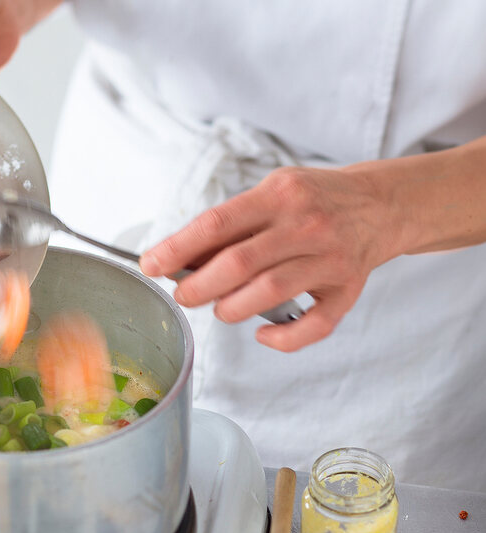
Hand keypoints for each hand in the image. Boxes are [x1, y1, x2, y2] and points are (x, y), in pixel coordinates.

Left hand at [139, 165, 400, 350]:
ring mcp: (330, 259)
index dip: (177, 248)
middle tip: (183, 296)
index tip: (151, 265)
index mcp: (280, 194)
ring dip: (232, 309)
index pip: (217, 223)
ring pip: (270, 293)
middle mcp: (307, 224)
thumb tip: (178, 258)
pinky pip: (314, 326)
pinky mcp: (348, 290)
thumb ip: (231, 226)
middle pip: (239, 263)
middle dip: (199, 286)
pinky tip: (263, 333)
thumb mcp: (272, 194)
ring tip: (220, 309)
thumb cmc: (314, 201)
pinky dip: (282, 338)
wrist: (381, 204)